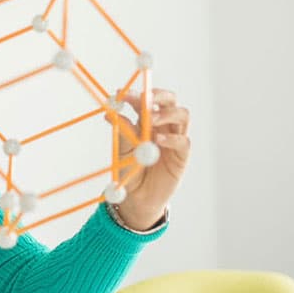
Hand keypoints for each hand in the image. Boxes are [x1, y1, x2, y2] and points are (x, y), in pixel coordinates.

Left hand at [104, 88, 190, 229]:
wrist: (137, 198)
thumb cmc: (130, 172)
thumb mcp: (121, 151)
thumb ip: (121, 133)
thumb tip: (110, 113)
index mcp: (146, 121)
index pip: (146, 100)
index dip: (136, 94)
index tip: (122, 94)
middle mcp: (163, 126)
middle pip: (170, 101)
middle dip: (159, 95)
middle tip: (146, 97)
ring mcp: (174, 138)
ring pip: (182, 115)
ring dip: (167, 113)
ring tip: (152, 118)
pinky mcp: (181, 155)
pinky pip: (183, 141)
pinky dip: (172, 138)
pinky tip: (159, 140)